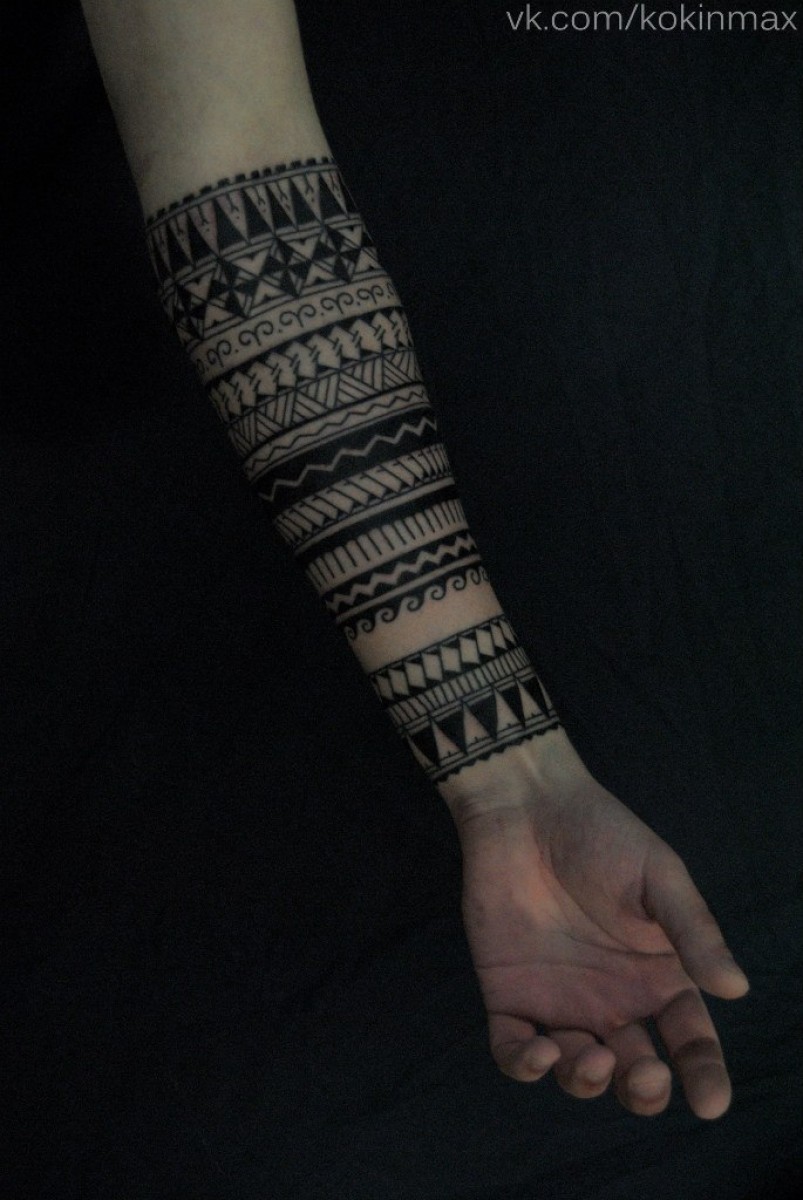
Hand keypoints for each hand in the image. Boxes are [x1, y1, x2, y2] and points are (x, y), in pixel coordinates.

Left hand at [440, 729, 749, 1119]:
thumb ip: (693, 932)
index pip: (689, 1041)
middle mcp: (612, 1000)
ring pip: (578, 1073)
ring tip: (594, 1058)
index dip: (704, 1076)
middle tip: (646, 1074)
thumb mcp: (658, 877)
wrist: (526, 806)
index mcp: (657, 977)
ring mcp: (559, 1002)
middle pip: (635, 1073)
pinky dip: (526, 1067)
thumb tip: (736, 989)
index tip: (710, 1103)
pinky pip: (514, 1051)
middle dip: (643, 1092)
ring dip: (588, 1082)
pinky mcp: (509, 995)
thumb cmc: (602, 834)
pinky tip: (540, 1053)